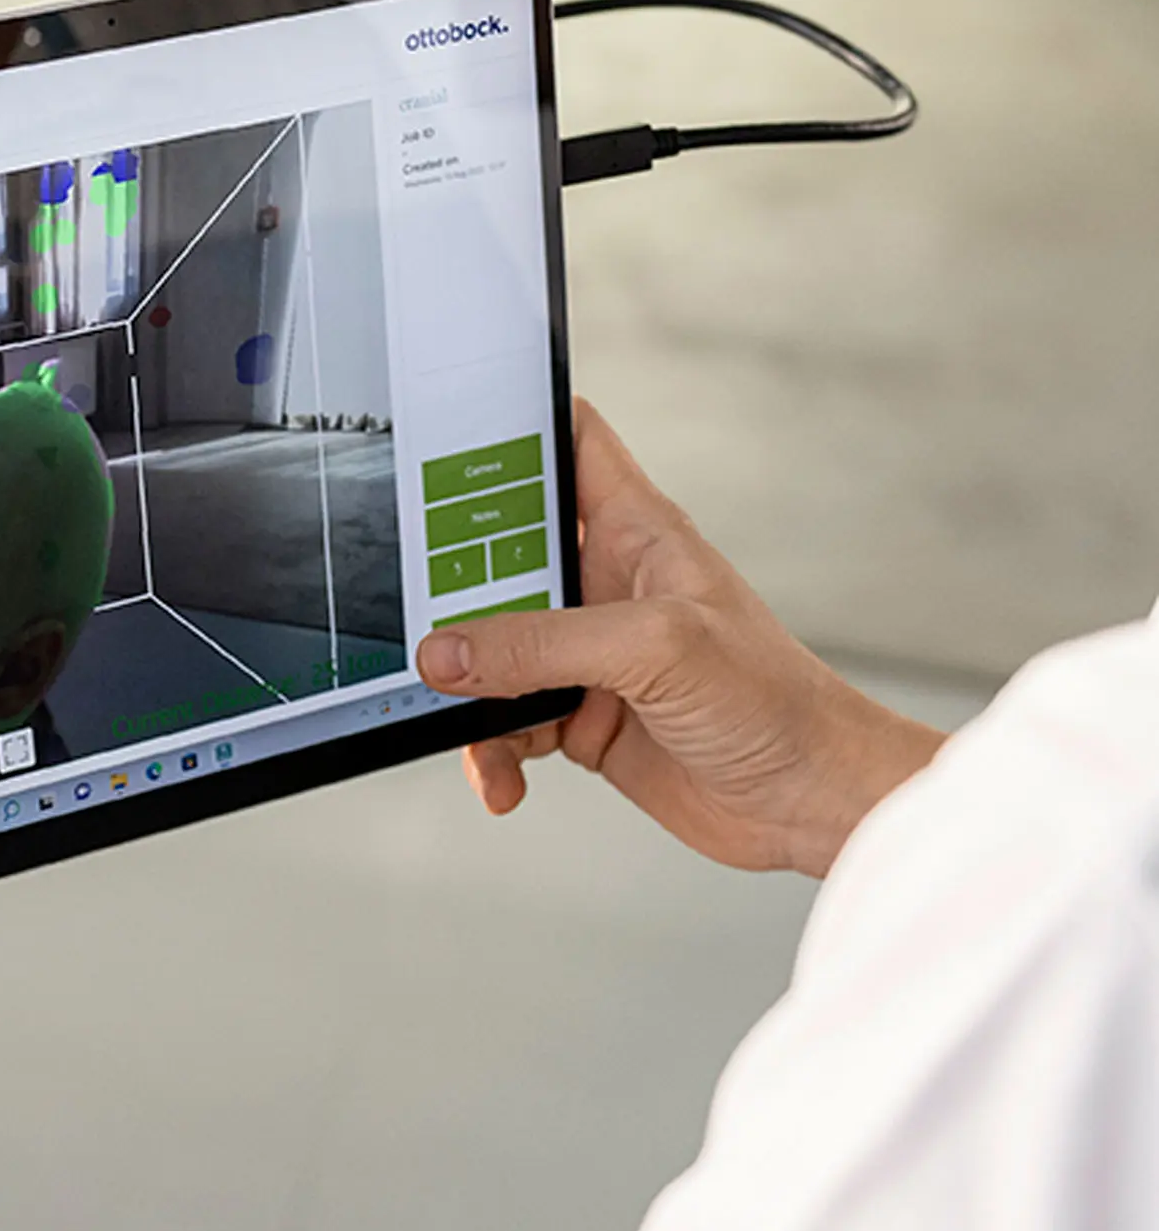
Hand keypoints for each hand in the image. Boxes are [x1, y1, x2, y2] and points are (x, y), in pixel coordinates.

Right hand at [416, 400, 944, 877]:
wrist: (812, 802)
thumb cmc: (776, 702)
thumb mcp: (653, 650)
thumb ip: (542, 645)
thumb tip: (448, 652)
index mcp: (635, 531)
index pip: (566, 443)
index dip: (511, 428)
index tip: (440, 436)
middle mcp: (605, 584)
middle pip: (498, 555)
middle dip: (454, 584)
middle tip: (419, 608)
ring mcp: (590, 654)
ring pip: (492, 648)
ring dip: (469, 687)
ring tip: (466, 716)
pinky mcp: (581, 717)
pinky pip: (505, 722)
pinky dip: (491, 750)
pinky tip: (504, 776)